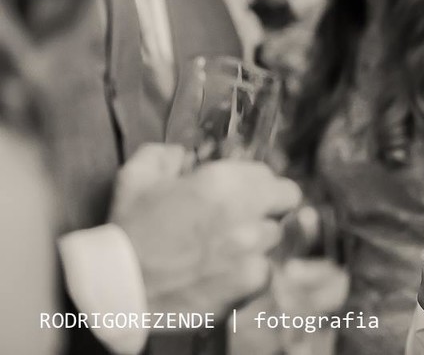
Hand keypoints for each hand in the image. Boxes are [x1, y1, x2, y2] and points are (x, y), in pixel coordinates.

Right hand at [110, 145, 301, 318]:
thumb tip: (182, 153)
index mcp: (224, 182)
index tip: (241, 195)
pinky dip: (251, 272)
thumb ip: (164, 154)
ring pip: (275, 238)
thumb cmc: (127, 233)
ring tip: (228, 250)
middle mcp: (247, 212)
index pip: (269, 175)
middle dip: (266, 208)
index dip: (255, 185)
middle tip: (242, 219)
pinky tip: (225, 274)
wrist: (120, 291)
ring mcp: (253, 249)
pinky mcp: (252, 281)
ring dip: (258, 240)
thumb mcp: (136, 179)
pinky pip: (266, 271)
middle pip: (284, 204)